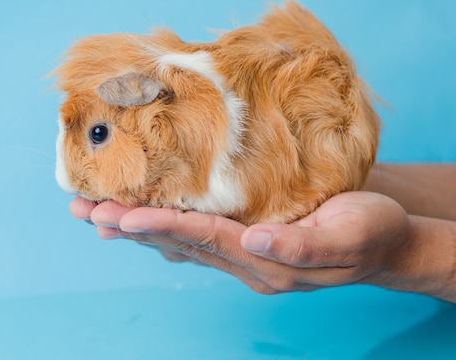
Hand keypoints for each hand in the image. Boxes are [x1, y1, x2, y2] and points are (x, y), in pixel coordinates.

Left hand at [70, 192, 418, 294]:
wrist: (386, 241)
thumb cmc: (372, 231)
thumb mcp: (348, 234)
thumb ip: (300, 244)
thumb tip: (253, 240)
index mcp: (265, 259)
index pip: (201, 237)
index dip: (159, 224)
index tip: (119, 215)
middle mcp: (244, 260)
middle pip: (176, 241)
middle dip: (127, 225)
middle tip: (83, 210)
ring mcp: (241, 253)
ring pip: (177, 239)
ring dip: (133, 226)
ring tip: (93, 214)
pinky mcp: (244, 240)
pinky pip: (192, 235)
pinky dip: (160, 226)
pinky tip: (136, 220)